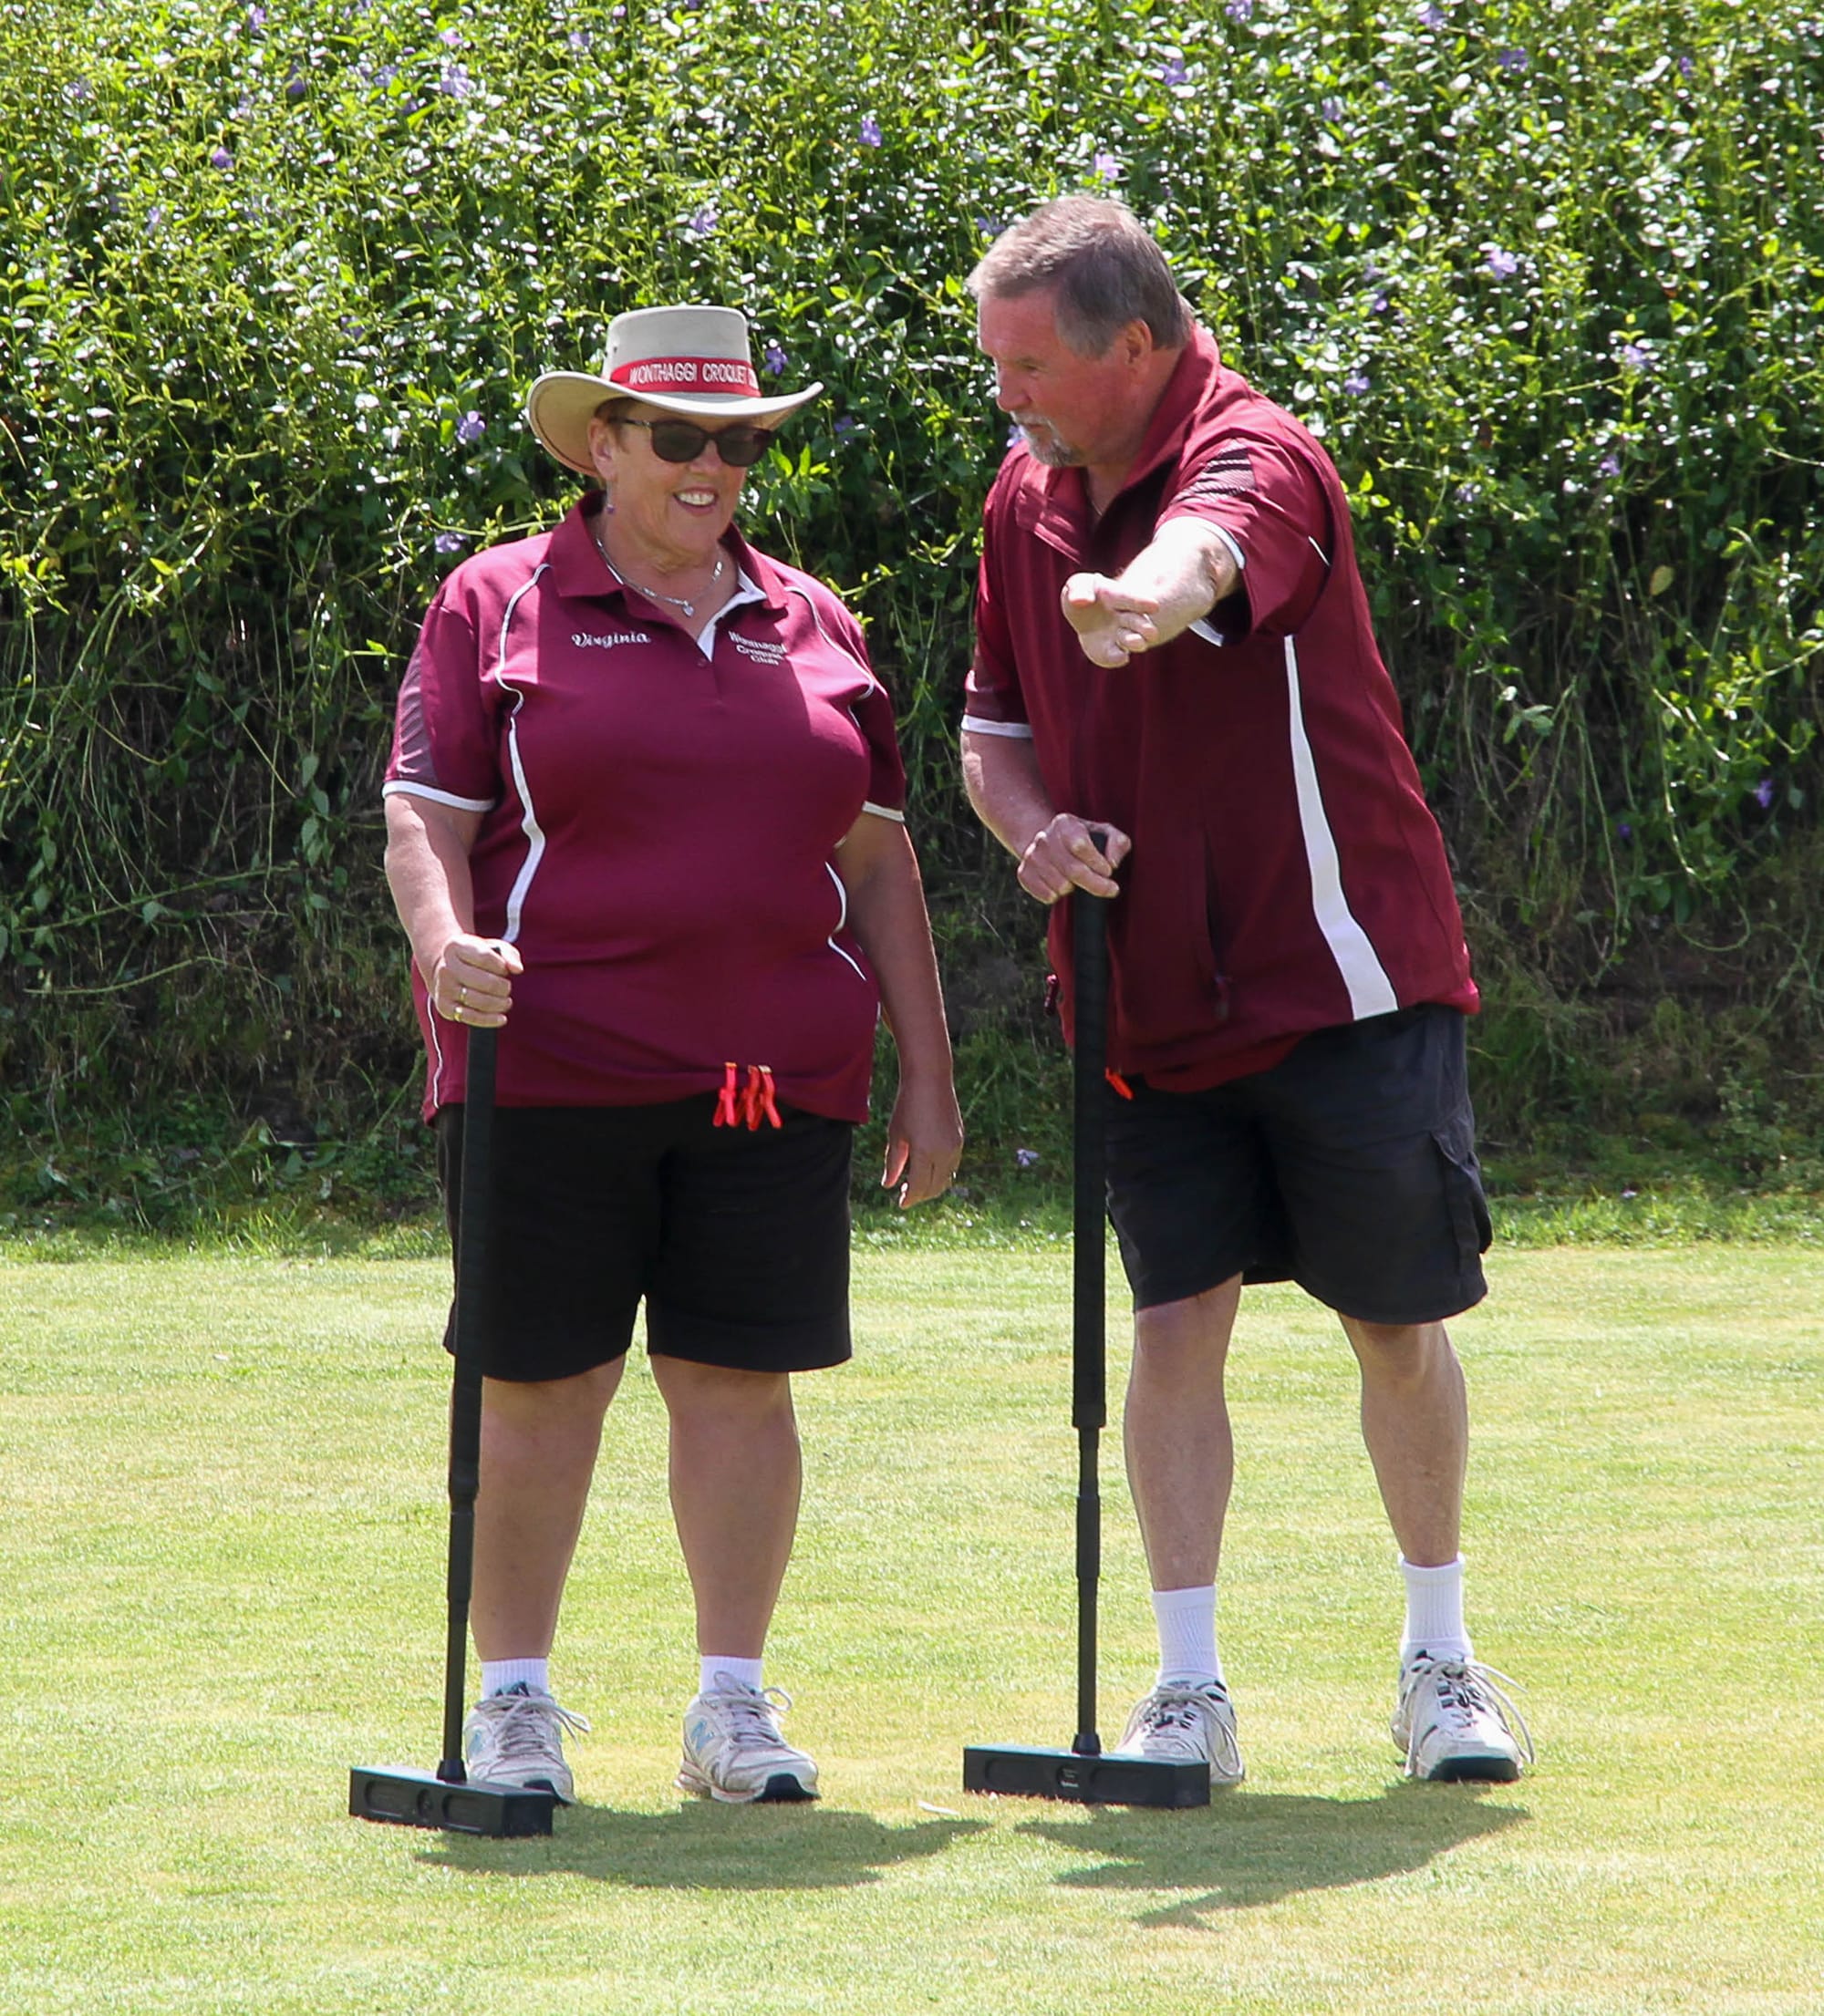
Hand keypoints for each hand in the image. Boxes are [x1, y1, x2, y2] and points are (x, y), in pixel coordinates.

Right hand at [427, 934, 521, 1027]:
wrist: (446, 969)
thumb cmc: (475, 957)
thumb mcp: (491, 948)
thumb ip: (509, 955)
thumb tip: (518, 969)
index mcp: (456, 947)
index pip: (486, 958)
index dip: (501, 966)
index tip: (504, 970)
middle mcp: (446, 968)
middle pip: (485, 982)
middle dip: (503, 987)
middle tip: (507, 988)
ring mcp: (443, 988)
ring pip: (479, 1001)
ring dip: (499, 1004)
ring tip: (506, 1002)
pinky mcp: (444, 1007)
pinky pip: (470, 1017)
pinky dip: (489, 1020)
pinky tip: (501, 1019)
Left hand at [881, 1077, 964, 1209]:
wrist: (930, 1079)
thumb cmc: (907, 1105)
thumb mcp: (896, 1135)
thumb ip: (893, 1162)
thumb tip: (888, 1185)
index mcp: (925, 1153)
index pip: (918, 1187)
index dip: (909, 1199)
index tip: (901, 1204)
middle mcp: (944, 1153)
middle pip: (934, 1188)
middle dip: (920, 1195)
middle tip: (905, 1194)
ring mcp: (955, 1147)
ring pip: (946, 1179)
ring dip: (932, 1186)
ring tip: (915, 1183)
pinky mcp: (959, 1140)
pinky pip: (952, 1166)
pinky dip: (940, 1174)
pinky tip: (928, 1169)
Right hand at [1017, 815, 1130, 905]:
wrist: (1048, 843)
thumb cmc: (1084, 839)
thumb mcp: (1105, 833)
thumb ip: (1118, 843)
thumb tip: (1112, 863)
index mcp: (1064, 823)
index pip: (1080, 845)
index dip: (1097, 862)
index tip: (1109, 871)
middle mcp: (1044, 838)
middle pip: (1072, 870)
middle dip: (1095, 884)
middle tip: (1110, 889)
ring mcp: (1031, 857)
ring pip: (1060, 886)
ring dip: (1074, 888)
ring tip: (1077, 880)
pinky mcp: (1023, 874)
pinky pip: (1046, 895)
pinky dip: (1059, 896)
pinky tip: (1062, 885)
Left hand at [1062, 572, 1160, 667]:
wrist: (1085, 615)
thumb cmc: (1085, 595)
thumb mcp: (1077, 586)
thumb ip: (1078, 590)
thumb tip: (1080, 601)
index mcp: (1117, 597)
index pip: (1130, 599)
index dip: (1140, 602)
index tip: (1155, 606)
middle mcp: (1125, 617)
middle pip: (1138, 622)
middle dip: (1144, 627)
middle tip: (1151, 632)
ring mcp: (1120, 636)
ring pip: (1132, 640)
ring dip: (1135, 642)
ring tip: (1137, 643)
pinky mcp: (1111, 653)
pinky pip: (1115, 656)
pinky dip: (1118, 658)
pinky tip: (1122, 657)